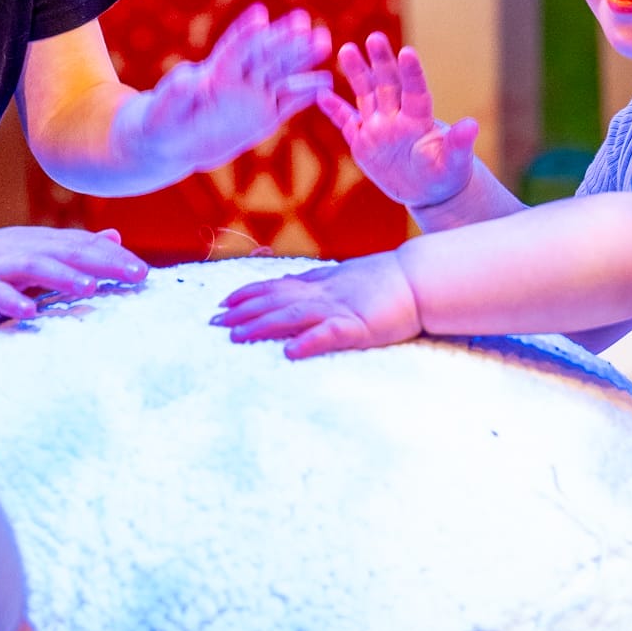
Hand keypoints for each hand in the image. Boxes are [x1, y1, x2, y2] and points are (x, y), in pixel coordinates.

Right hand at [0, 226, 147, 326]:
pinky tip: (29, 312)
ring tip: (89, 286)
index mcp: (38, 241)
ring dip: (61, 276)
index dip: (113, 256)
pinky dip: (12, 301)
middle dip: (102, 262)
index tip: (144, 271)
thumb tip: (115, 238)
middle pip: (66, 251)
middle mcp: (21, 248)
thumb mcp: (35, 251)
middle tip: (135, 275)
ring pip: (33, 266)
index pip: (81, 245)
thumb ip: (73, 247)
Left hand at [134, 4, 331, 172]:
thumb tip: (188, 77)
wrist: (171, 143)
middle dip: (283, 38)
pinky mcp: (264, 115)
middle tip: (303, 21)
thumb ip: (175, 93)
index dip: (245, 32)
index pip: (232, 49)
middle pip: (263, 55)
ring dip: (302, 57)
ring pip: (282, 73)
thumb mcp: (161, 111)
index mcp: (214, 73)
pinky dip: (306, 93)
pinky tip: (326, 82)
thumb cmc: (158, 123)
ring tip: (325, 40)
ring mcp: (254, 95)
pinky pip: (288, 103)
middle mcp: (238, 79)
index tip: (260, 14)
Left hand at [211, 253, 422, 358]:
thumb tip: (291, 289)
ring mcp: (339, 309)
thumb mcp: (343, 279)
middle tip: (212, 322)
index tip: (221, 303)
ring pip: (292, 316)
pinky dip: (308, 342)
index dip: (247, 294)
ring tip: (235, 336)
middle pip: (274, 301)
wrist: (419, 278)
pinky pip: (330, 335)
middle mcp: (322, 294)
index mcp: (319, 284)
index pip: (275, 287)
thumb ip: (318, 285)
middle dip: (241, 312)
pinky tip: (289, 352)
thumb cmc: (385, 281)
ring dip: (261, 325)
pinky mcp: (359, 326)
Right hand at [315, 33, 479, 207]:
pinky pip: (346, 122)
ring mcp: (378, 127)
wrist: (431, 190)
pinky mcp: (362, 142)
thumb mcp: (455, 162)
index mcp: (419, 120)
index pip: (415, 92)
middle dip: (381, 61)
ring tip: (347, 49)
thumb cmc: (448, 174)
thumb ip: (459, 143)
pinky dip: (333, 109)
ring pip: (365, 94)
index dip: (412, 73)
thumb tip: (472, 125)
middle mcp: (397, 117)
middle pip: (387, 84)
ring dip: (356, 73)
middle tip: (375, 37)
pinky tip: (320, 94)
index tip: (407, 52)